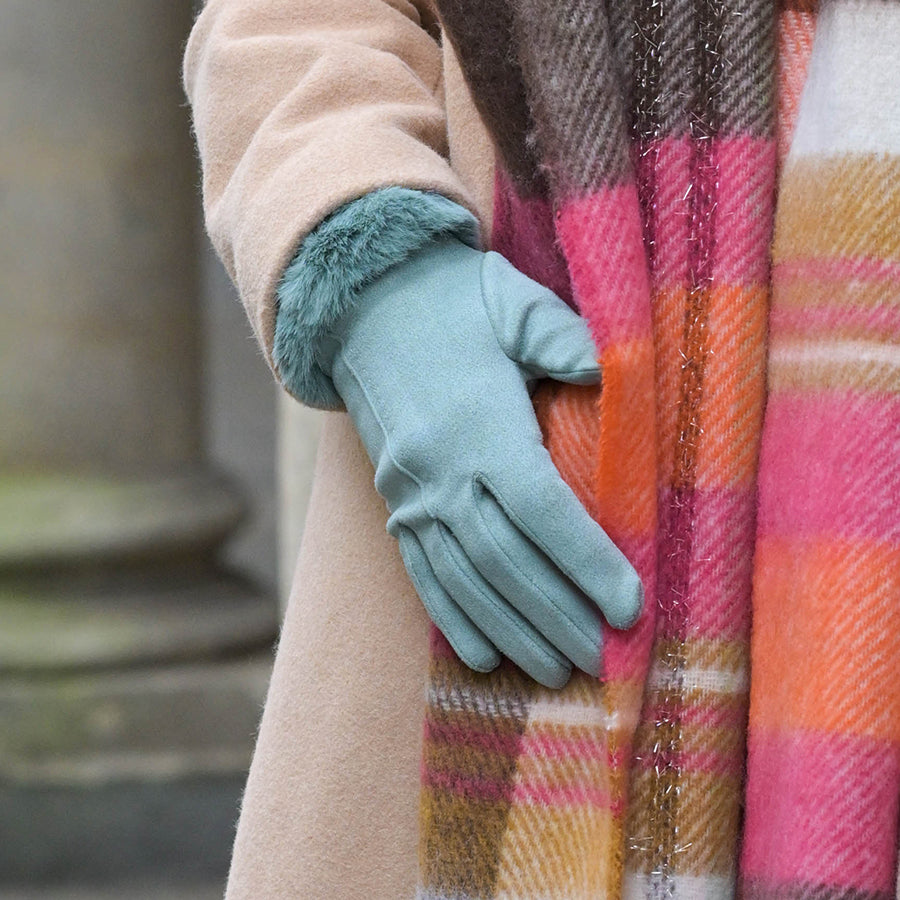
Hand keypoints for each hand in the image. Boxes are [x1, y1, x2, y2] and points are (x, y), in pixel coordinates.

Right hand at [320, 237, 642, 687]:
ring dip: (512, 631)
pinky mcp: (394, 504)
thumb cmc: (454, 302)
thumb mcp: (515, 303)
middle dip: (555, 615)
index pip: (543, 510)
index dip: (587, 562)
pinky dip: (454, 618)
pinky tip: (484, 656)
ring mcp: (410, 494)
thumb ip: (566, 341)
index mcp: (481, 425)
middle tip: (602, 658)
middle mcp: (441, 471)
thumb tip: (617, 376)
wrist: (364, 307)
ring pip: (465, 578)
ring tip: (556, 671)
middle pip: (505, 560)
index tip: (630, 606)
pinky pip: (422, 572)